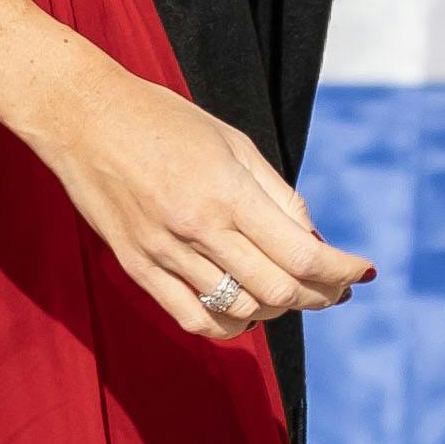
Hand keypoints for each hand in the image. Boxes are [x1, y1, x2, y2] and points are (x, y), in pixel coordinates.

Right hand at [33, 56, 375, 341]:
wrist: (83, 118)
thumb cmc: (164, 121)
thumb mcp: (232, 143)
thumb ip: (276, 195)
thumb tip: (311, 241)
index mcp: (228, 192)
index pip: (302, 255)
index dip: (341, 271)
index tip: (361, 271)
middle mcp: (199, 229)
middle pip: (278, 292)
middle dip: (318, 296)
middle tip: (333, 288)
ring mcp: (165, 254)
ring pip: (240, 312)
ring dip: (276, 309)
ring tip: (286, 292)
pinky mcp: (138, 268)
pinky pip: (193, 319)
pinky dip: (229, 325)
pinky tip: (242, 311)